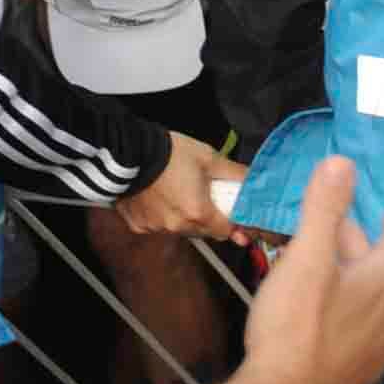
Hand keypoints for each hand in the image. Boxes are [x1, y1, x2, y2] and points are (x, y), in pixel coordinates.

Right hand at [114, 132, 246, 241]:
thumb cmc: (169, 153)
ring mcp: (156, 227)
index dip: (233, 224)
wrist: (129, 151)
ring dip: (186, 217)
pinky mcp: (139, 224)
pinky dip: (163, 215)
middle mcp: (177, 225)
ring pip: (181, 229)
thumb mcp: (209, 159)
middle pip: (204, 231)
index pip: (226, 231)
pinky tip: (161, 197)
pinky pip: (158, 225)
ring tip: (181, 192)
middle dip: (210, 218)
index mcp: (198, 213)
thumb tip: (254, 180)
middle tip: (206, 196)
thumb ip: (235, 174)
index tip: (236, 217)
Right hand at [236, 155, 383, 383]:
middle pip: (380, 271)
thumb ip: (324, 209)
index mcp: (381, 283)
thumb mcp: (306, 258)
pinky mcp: (358, 374)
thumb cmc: (293, 327)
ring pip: (369, 303)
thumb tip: (342, 165)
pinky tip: (323, 319)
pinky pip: (358, 333)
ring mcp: (377, 349)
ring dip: (351, 283)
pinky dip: (344, 315)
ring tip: (325, 272)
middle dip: (359, 248)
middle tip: (337, 231)